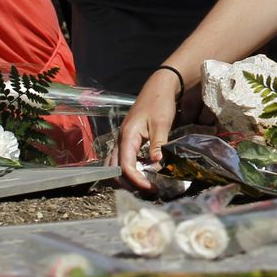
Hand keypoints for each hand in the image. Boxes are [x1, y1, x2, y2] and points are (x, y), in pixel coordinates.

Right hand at [115, 69, 180, 189]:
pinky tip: (144, 172)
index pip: (125, 165)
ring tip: (145, 184)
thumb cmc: (160, 103)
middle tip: (148, 189)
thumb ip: (158, 144)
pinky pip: (121, 159)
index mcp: (127, 136)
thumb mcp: (162, 123)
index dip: (136, 180)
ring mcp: (122, 139)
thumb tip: (157, 164)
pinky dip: (129, 169)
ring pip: (115, 165)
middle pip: (114, 169)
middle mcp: (121, 139)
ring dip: (127, 177)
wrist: (159, 86)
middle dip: (129, 183)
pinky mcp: (128, 139)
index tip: (151, 187)